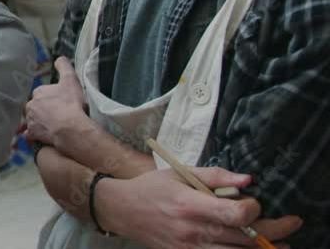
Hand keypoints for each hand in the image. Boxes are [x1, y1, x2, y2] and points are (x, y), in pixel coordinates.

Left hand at [25, 57, 88, 147]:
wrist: (70, 128)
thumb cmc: (71, 103)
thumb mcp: (70, 80)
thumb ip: (64, 66)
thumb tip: (59, 58)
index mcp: (38, 92)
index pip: (43, 94)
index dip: (53, 98)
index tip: (62, 103)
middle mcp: (31, 105)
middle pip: (37, 107)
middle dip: (45, 110)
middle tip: (59, 115)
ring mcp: (31, 120)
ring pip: (34, 119)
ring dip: (40, 122)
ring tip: (54, 126)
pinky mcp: (32, 133)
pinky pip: (31, 134)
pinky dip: (35, 134)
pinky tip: (42, 136)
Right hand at [99, 167, 302, 247]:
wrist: (122, 210)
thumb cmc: (152, 187)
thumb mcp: (180, 172)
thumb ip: (216, 176)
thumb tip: (248, 180)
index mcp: (189, 203)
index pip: (233, 214)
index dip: (253, 209)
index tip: (255, 202)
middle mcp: (191, 229)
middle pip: (243, 237)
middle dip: (274, 230)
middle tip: (291, 224)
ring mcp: (189, 247)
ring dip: (262, 248)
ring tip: (280, 243)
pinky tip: (248, 248)